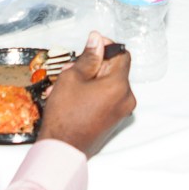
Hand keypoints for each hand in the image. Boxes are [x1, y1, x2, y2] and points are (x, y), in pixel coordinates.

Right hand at [37, 33, 135, 154]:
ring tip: (66, 84)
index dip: (105, 47)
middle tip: (71, 68)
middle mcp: (126, 99)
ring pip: (108, 84)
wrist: (62, 149)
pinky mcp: (114, 120)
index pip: (122, 55)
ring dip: (89, 79)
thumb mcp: (72, 78)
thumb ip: (89, 57)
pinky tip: (72, 95)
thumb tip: (97, 40)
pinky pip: (106, 98)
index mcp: (119, 86)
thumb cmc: (65, 115)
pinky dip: (92, 93)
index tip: (90, 48)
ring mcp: (121, 111)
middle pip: (114, 70)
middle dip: (93, 66)